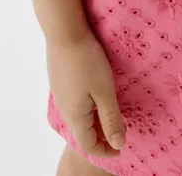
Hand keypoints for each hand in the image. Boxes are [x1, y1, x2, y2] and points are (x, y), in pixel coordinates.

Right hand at [46, 30, 126, 157]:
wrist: (64, 30)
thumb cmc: (86, 60)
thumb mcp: (104, 91)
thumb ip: (111, 119)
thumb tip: (118, 144)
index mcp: (75, 115)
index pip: (88, 144)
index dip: (105, 150)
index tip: (121, 147)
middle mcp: (65, 108)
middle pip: (82, 132)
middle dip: (101, 136)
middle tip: (120, 129)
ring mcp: (60, 93)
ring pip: (78, 117)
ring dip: (95, 120)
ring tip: (111, 112)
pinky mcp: (60, 80)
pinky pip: (74, 103)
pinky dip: (88, 107)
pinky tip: (97, 93)